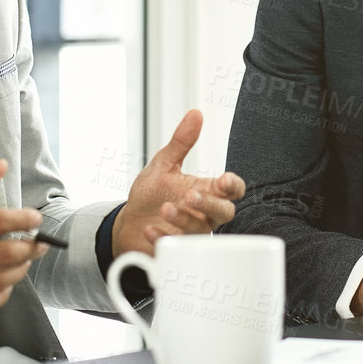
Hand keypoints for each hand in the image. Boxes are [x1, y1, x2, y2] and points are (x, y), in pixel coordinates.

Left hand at [112, 109, 246, 255]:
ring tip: (165, 207)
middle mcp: (204, 214)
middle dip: (209, 204)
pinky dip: (163, 238)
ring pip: (200, 231)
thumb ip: (181, 142)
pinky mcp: (175, 249)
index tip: (223, 180)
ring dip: (184, 219)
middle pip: (224, 213)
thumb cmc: (152, 193)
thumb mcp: (164, 164)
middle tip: (190, 195)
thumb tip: (195, 114)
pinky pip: (176, 248)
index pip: (233, 190)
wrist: (129, 221)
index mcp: (207, 191)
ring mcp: (191, 233)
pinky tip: (150, 229)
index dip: (233, 186)